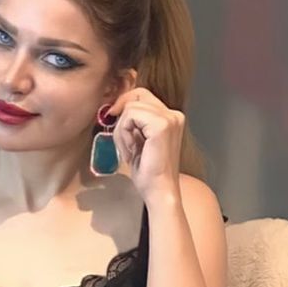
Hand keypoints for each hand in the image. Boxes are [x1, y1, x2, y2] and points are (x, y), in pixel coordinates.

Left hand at [103, 86, 184, 202]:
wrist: (159, 191)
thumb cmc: (150, 173)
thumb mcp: (139, 141)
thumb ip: (134, 123)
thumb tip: (115, 108)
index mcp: (171, 118)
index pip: (142, 95)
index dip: (125, 104)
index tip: (114, 118)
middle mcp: (173, 115)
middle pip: (137, 95)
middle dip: (122, 116)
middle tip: (121, 139)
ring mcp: (169, 119)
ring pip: (131, 106)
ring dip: (122, 129)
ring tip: (129, 150)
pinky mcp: (161, 126)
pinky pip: (130, 116)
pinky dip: (124, 133)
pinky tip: (131, 150)